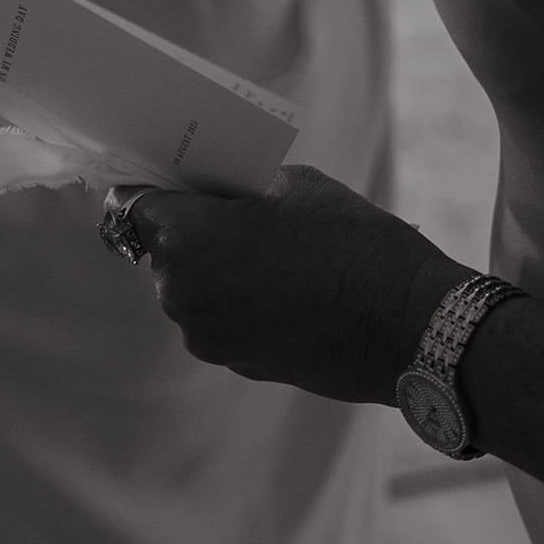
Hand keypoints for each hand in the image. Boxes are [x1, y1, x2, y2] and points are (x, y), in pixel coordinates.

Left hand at [128, 164, 471, 403]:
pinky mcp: (238, 364)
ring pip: (195, 289)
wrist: (409, 326)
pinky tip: (289, 288)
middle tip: (235, 209)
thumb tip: (224, 195)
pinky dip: (243, 303)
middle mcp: (180, 294)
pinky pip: (224, 320)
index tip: (172, 179)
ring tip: (272, 251)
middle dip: (193, 229)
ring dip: (219, 269)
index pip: (133, 205)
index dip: (153, 187)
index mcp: (184, 240)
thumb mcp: (296, 185)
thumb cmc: (353, 244)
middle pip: (165, 250)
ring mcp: (207, 337)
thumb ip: (242, 189)